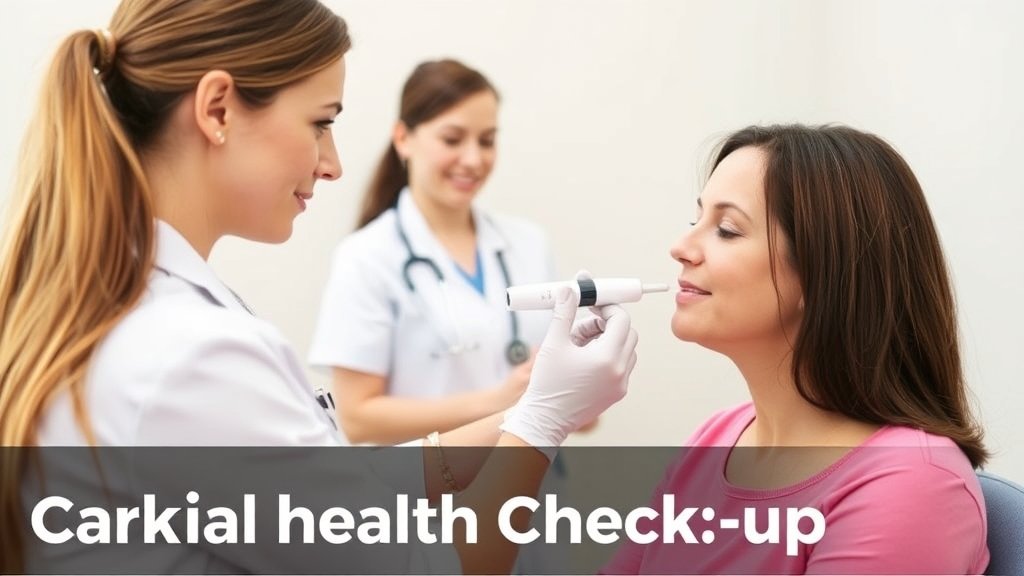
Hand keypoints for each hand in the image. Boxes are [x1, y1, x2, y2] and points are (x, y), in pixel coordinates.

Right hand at [500, 271, 637, 459]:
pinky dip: (608, 355)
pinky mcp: (616, 393)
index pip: (621, 319)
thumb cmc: (547, 383)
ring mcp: (620, 384)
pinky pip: (621, 365)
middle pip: (627, 332)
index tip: (591, 303)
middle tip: (584, 322)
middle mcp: (619, 372)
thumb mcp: (553, 342)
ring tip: (578, 343)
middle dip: (607, 322)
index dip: (607, 307)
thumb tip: (570, 290)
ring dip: (607, 339)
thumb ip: (564, 312)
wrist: (545, 419)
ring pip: (626, 349)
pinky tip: (583, 359)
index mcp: (606, 358)